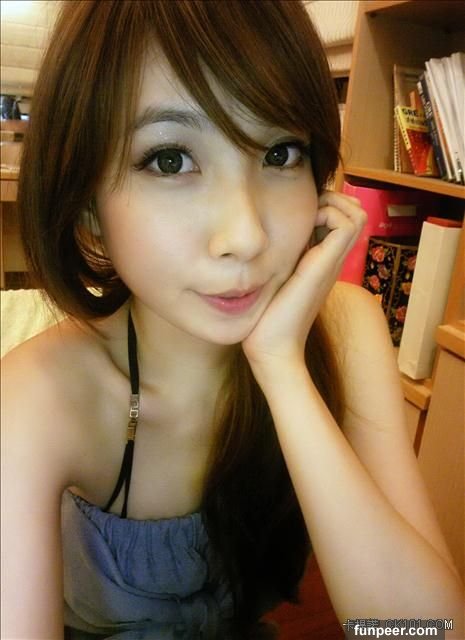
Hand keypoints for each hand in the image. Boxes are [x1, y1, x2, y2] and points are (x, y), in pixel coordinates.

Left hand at [242, 191, 366, 377]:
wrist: (273, 347)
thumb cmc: (267, 319)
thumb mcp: (272, 280)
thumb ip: (275, 262)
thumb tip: (260, 242)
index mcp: (321, 262)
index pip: (339, 217)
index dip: (324, 204)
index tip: (297, 211)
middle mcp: (332, 260)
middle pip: (353, 212)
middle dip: (331, 198)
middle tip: (304, 209)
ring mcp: (333, 262)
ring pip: (355, 214)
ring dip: (332, 204)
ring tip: (306, 216)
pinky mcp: (326, 265)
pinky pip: (346, 224)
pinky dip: (329, 213)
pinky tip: (303, 227)